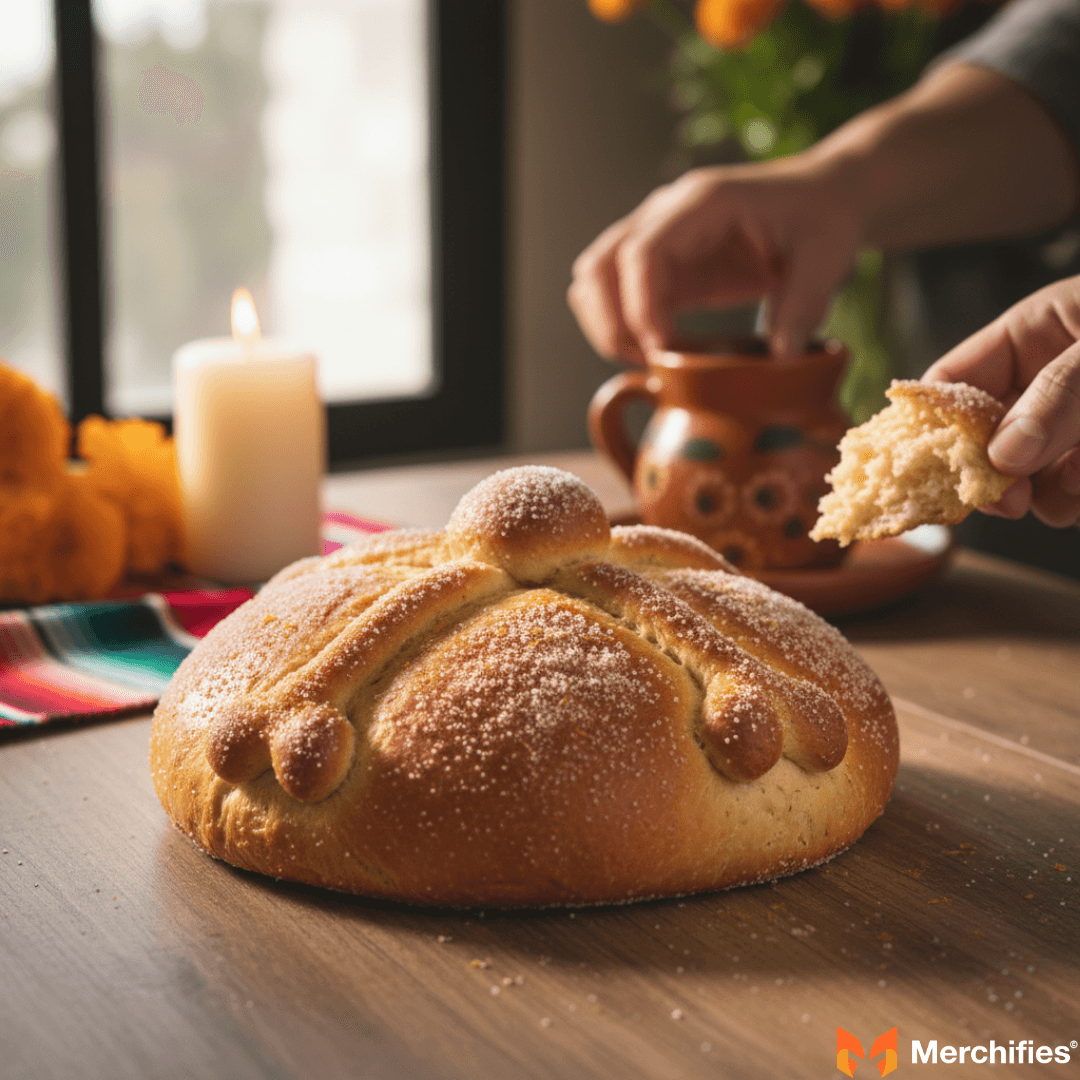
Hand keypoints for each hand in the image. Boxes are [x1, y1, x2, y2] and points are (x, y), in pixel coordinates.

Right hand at [566, 157, 862, 362]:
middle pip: (600, 263)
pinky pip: (617, 295)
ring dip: (606, 325)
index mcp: (703, 202)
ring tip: (644, 360)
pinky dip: (622, 327)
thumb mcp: (827, 257)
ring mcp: (659, 239)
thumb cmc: (824, 218)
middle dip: (609, 321)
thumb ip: (803, 306)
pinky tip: (656, 353)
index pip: (643, 250)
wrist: (825, 200)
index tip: (662, 347)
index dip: (641, 305)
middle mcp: (667, 214)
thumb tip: (779, 358)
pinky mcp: (664, 267)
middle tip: (644, 362)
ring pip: (595, 278)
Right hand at [923, 274, 1079, 527]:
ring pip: (1027, 475)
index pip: (950, 381)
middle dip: (988, 472)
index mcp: (1030, 333)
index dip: (930, 423)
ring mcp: (1071, 421)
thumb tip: (1002, 457)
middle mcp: (1041, 380)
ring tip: (1078, 483)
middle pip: (980, 438)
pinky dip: (1074, 496)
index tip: (930, 467)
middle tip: (1005, 500)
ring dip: (1044, 492)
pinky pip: (1066, 490)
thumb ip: (1059, 394)